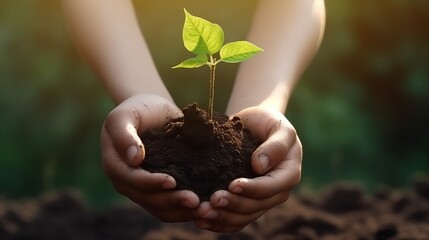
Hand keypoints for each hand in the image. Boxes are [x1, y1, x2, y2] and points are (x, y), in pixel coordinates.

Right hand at [101, 94, 199, 221]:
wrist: (154, 111)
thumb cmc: (138, 109)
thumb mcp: (125, 115)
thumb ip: (124, 135)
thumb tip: (135, 159)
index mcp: (114, 165)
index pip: (131, 179)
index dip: (151, 183)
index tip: (173, 181)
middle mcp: (126, 182)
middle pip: (148, 199)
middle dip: (171, 201)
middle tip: (195, 201)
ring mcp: (142, 189)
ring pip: (160, 208)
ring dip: (181, 211)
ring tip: (203, 209)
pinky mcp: (158, 190)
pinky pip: (169, 207)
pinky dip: (184, 210)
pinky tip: (203, 208)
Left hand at [192, 106, 301, 231]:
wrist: (254, 125)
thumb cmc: (268, 122)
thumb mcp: (278, 126)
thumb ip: (276, 145)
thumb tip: (260, 166)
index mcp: (289, 173)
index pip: (273, 187)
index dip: (253, 189)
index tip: (233, 185)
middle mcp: (277, 191)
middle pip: (257, 206)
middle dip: (234, 206)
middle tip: (212, 201)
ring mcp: (262, 200)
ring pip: (244, 217)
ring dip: (222, 218)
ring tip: (201, 213)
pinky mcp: (247, 204)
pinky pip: (234, 220)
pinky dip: (218, 222)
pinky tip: (201, 221)